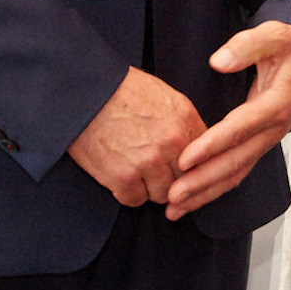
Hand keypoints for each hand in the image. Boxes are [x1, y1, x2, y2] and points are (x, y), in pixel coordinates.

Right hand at [68, 68, 204, 207]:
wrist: (85, 92)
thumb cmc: (121, 90)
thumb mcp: (164, 96)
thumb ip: (184, 123)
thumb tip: (197, 147)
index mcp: (185, 119)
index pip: (205, 157)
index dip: (192, 165)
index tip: (181, 167)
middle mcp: (172, 143)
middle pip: (186, 179)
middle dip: (172, 177)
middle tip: (155, 170)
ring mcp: (148, 162)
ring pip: (163, 194)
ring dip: (150, 187)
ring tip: (136, 170)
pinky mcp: (123, 177)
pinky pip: (135, 200)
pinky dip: (127, 192)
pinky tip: (120, 175)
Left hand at [163, 22, 290, 220]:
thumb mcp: (275, 35)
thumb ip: (247, 45)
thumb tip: (219, 61)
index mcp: (276, 104)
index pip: (240, 129)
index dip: (212, 145)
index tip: (185, 159)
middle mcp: (273, 129)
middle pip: (237, 161)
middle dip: (203, 181)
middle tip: (174, 195)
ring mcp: (268, 140)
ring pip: (237, 173)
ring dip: (206, 192)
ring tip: (176, 208)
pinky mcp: (261, 144)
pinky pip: (238, 171)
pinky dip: (215, 187)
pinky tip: (194, 198)